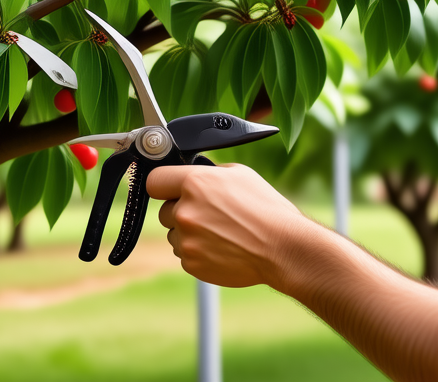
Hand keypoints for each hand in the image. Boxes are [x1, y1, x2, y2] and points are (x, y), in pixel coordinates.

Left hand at [148, 163, 314, 288]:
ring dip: (190, 234)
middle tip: (210, 215)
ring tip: (221, 234)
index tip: (170, 189)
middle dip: (182, 211)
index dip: (164, 185)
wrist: (283, 248)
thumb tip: (193, 174)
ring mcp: (186, 240)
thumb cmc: (266, 209)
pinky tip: (222, 248)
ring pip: (174, 234)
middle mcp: (184, 212)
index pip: (154, 181)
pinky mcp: (191, 263)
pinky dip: (198, 252)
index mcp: (194, 184)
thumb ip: (208, 174)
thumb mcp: (239, 174)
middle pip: (165, 211)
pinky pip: (184, 255)